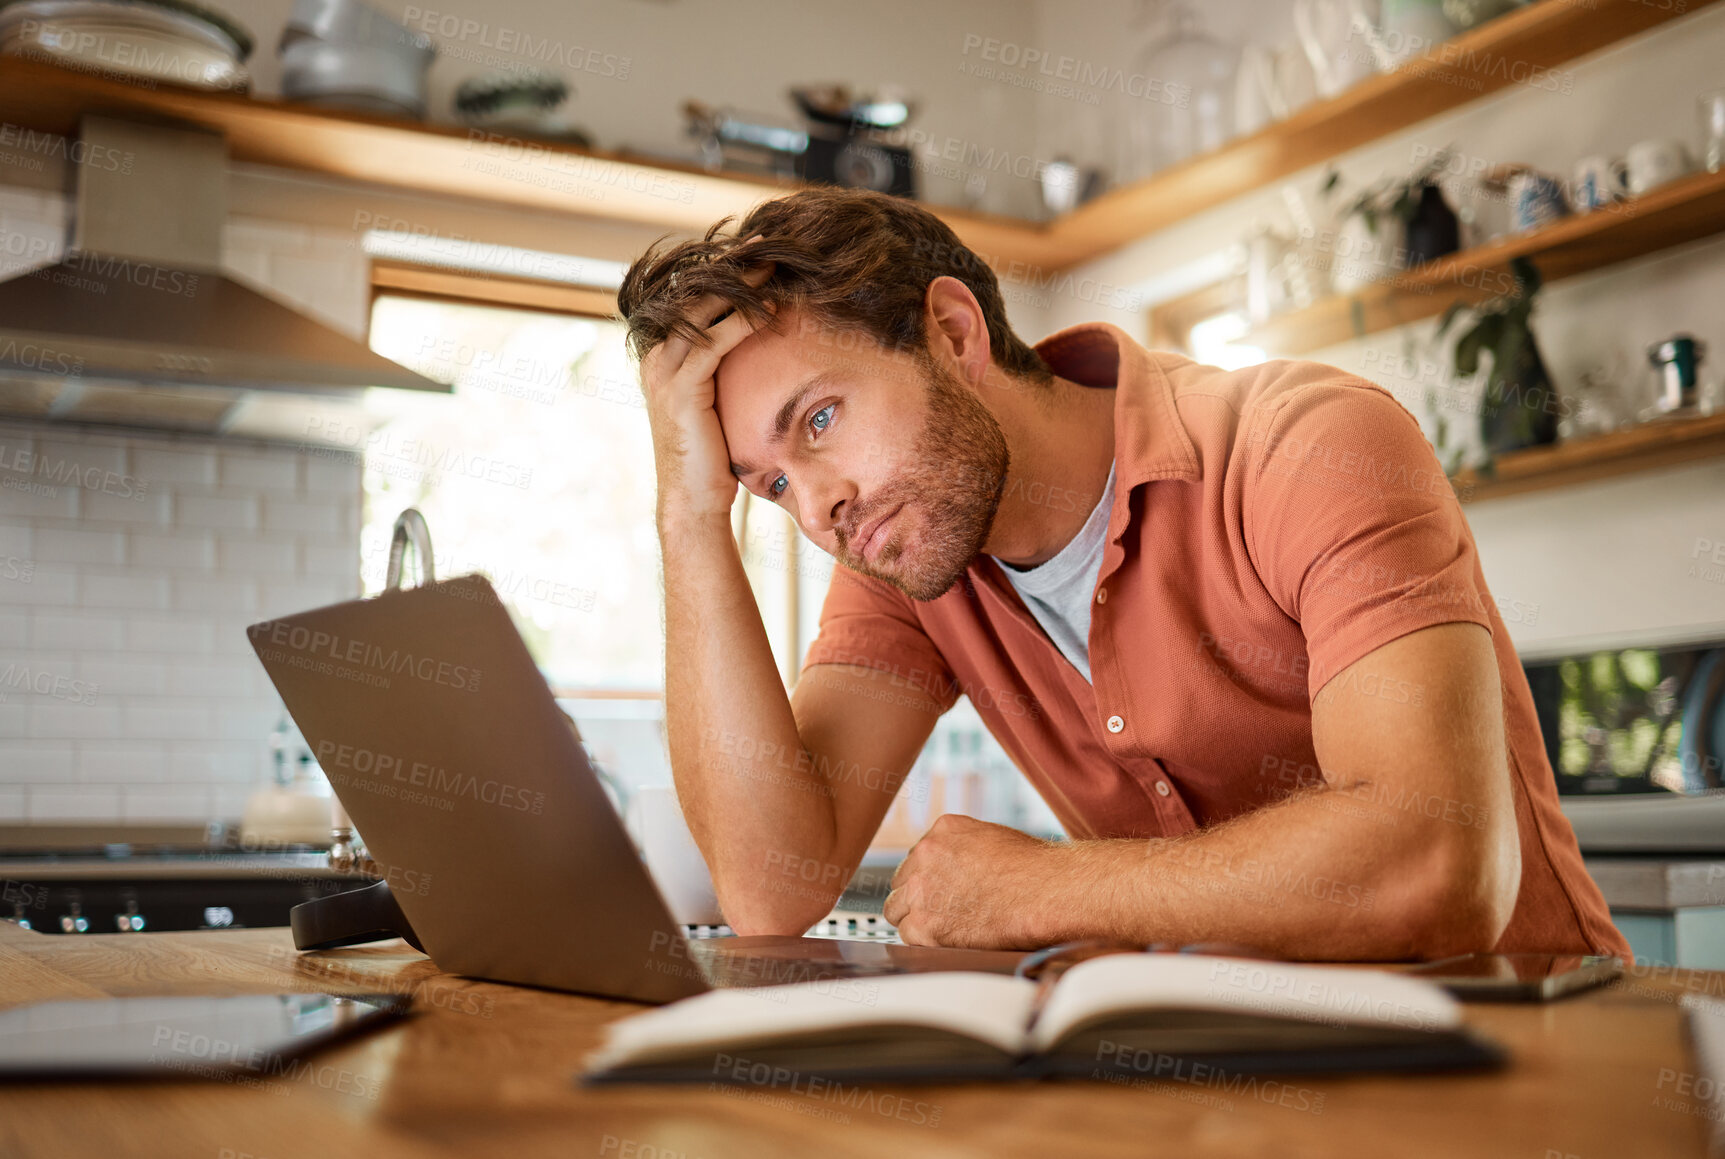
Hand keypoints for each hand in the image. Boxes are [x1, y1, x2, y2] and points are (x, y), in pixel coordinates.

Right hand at [640, 260, 771, 523]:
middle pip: (694, 296)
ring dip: (739, 288)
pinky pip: (713, 343)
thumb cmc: (712, 454)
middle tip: (766, 246)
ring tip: (772, 268)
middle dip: (731, 269)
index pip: (691, 299)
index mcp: (664, 355)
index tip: (756, 253)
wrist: (693, 498)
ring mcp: (664, 371)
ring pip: (702, 313)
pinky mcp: (681, 388)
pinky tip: (770, 311)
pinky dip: (742, 323)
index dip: (722, 273)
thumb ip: (723, 369)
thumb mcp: (717, 400)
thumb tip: (753, 343)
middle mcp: (657, 357)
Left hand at [882, 814, 1068, 948]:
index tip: (943, 891)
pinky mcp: (924, 925)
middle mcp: (925, 855)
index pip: (918, 858)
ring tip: (946, 929)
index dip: (930, 878)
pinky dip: (926, 941)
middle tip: (942, 913)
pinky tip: (951, 940)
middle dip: (917, 897)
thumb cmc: (1035, 871)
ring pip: (897, 910)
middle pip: (901, 883)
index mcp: (943, 830)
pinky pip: (909, 936)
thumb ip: (963, 850)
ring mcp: (921, 890)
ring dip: (916, 919)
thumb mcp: (993, 840)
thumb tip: (954, 871)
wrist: (1047, 894)